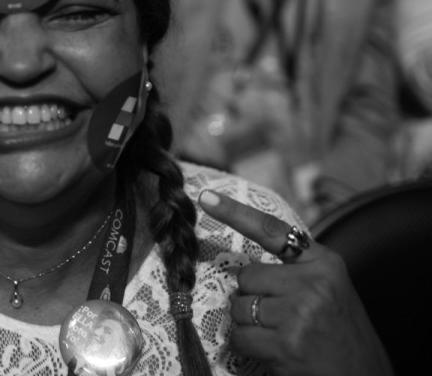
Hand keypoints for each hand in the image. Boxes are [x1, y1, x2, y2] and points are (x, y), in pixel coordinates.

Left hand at [198, 190, 392, 375]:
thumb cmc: (342, 335)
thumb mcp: (331, 290)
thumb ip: (297, 272)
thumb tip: (247, 270)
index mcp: (324, 264)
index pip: (272, 231)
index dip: (235, 213)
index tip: (206, 198)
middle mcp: (313, 284)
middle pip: (246, 277)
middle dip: (252, 297)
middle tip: (280, 317)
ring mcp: (299, 314)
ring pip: (239, 308)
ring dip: (250, 325)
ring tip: (280, 335)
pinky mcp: (286, 344)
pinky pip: (240, 337)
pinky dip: (248, 347)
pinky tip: (275, 352)